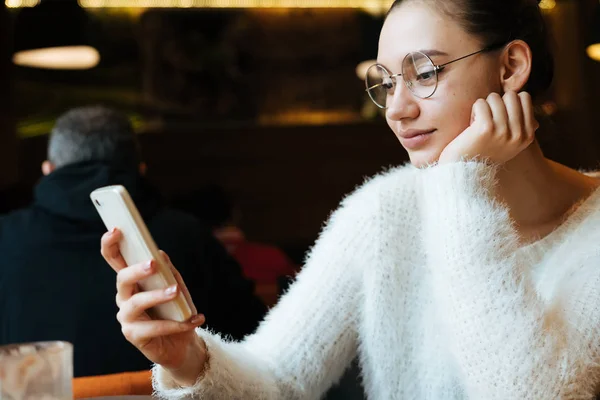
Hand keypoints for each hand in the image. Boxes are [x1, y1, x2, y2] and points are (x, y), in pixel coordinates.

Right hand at [101, 229, 206, 385]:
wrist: (183, 343)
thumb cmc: (176, 310)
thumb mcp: (176, 287)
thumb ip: (168, 271)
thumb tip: (160, 253)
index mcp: (132, 281)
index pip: (115, 259)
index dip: (110, 244)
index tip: (116, 229)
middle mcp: (124, 297)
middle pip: (122, 278)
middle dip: (136, 270)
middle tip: (152, 263)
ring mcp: (126, 317)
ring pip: (136, 302)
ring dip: (157, 296)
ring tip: (175, 291)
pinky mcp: (134, 336)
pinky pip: (154, 327)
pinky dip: (176, 323)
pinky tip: (193, 320)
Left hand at [438, 91, 538, 164]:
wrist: (465, 171)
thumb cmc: (484, 152)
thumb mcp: (510, 142)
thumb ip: (521, 123)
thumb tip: (524, 99)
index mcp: (527, 135)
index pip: (524, 97)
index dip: (508, 102)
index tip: (499, 118)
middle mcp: (518, 133)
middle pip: (511, 95)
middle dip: (496, 103)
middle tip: (488, 120)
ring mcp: (503, 131)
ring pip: (494, 97)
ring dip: (483, 107)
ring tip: (479, 124)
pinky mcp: (486, 128)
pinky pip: (481, 103)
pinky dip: (474, 111)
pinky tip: (472, 125)